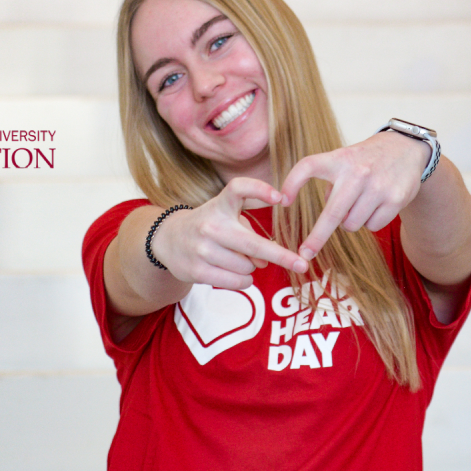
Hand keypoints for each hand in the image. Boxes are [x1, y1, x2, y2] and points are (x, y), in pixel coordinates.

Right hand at [151, 177, 308, 289]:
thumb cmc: (208, 225)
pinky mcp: (197, 271)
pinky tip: (235, 272)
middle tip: (302, 265)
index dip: (260, 190)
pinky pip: (237, 281)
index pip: (238, 189)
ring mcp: (202, 249)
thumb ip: (248, 229)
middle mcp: (210, 225)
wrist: (168, 240)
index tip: (281, 197)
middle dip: (281, 256)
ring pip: (247, 267)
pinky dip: (244, 280)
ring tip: (238, 259)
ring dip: (252, 267)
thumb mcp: (224, 214)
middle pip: (253, 244)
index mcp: (219, 205)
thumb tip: (266, 261)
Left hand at [280, 131, 429, 261]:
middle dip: (316, 238)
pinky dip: (370, 222)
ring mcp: (378, 186)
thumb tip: (324, 220)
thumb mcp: (342, 161)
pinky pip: (372, 226)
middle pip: (332, 214)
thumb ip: (329, 183)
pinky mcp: (395, 199)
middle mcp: (357, 172)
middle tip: (305, 253)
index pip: (308, 166)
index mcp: (338, 159)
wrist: (405, 149)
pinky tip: (376, 205)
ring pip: (351, 224)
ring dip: (349, 223)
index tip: (283, 202)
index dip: (292, 183)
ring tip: (358, 205)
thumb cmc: (363, 161)